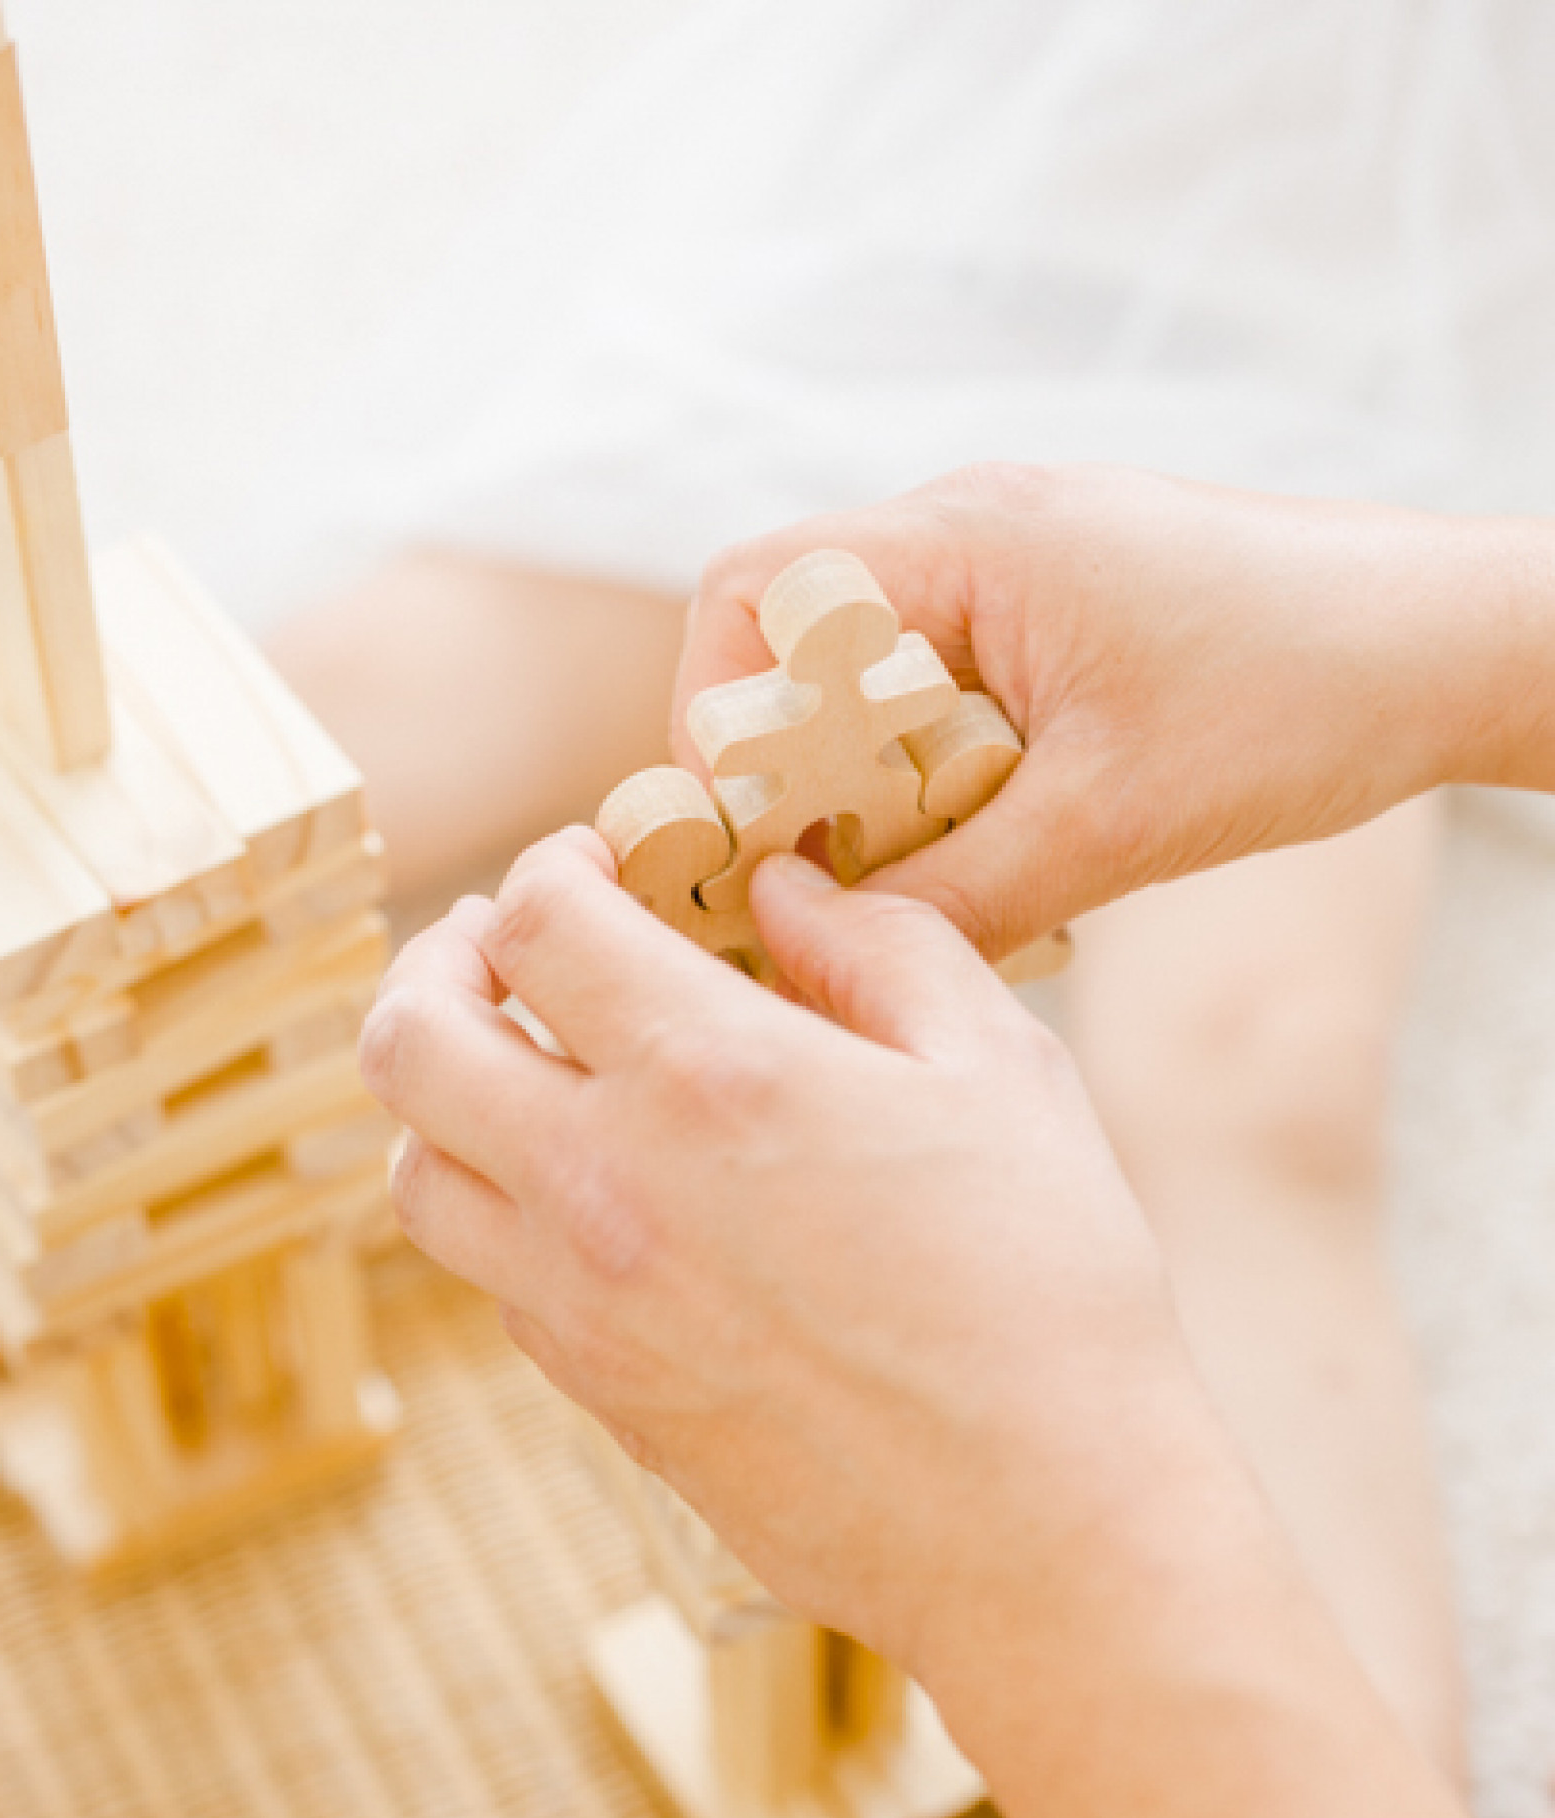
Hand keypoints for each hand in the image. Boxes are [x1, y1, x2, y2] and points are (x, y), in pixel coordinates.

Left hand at [358, 826, 1206, 1685]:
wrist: (1039, 1529)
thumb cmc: (1048, 1293)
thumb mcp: (1001, 1070)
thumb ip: (883, 949)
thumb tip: (786, 893)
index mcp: (706, 1077)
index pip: (534, 922)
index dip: (548, 867)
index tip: (596, 868)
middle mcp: (604, 1189)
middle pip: (408, 1045)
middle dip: (436, 968)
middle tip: (498, 953)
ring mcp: (583, 1308)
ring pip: (416, 1178)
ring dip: (448, 1105)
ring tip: (523, 1078)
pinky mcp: (599, 1398)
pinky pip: (491, 1282)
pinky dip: (508, 1216)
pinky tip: (598, 1202)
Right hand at [674, 465, 1548, 959]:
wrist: (1447, 649)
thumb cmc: (1300, 700)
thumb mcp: (1111, 826)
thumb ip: (953, 894)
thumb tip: (815, 949)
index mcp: (970, 537)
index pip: (754, 597)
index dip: (712, 721)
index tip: (738, 844)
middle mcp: (975, 526)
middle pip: (794, 637)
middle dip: (778, 768)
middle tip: (794, 888)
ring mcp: (1018, 566)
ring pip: (867, 675)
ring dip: (858, 781)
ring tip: (889, 887)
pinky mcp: (1059, 613)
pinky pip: (940, 689)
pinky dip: (927, 774)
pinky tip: (971, 856)